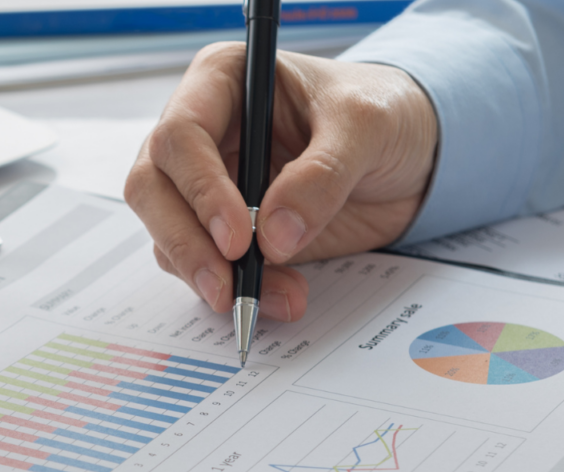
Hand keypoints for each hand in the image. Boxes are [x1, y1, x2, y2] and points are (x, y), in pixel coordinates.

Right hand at [126, 43, 437, 320]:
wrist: (411, 154)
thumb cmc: (383, 112)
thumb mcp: (368, 126)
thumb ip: (322, 174)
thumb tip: (273, 236)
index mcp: (222, 81)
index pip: (180, 135)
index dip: (201, 189)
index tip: (239, 238)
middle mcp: (201, 133)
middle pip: (152, 189)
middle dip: (185, 242)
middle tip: (226, 285)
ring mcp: (205, 185)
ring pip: (168, 234)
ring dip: (212, 276)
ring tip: (277, 297)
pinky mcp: (220, 230)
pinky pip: (204, 266)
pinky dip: (236, 290)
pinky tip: (281, 296)